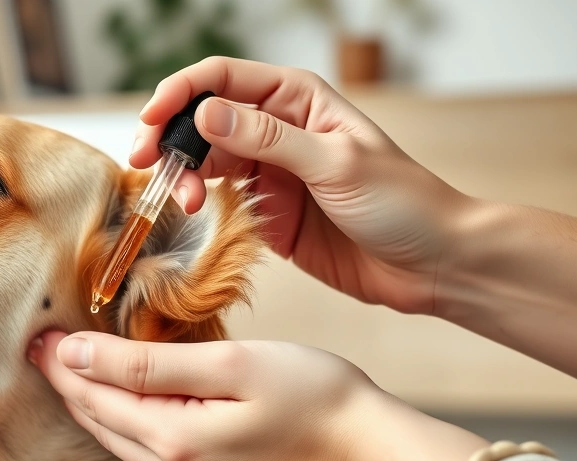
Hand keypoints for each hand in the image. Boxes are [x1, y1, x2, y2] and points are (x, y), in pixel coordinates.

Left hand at [28, 330, 491, 460]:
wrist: (371, 451)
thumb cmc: (314, 396)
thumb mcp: (229, 366)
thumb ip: (148, 363)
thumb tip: (77, 353)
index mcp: (174, 440)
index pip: (94, 396)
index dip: (60, 362)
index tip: (34, 333)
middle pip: (99, 421)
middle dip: (67, 381)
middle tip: (40, 344)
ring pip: (120, 437)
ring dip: (92, 399)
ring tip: (70, 363)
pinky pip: (147, 447)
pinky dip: (124, 416)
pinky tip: (123, 393)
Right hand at [132, 57, 472, 313]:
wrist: (432, 265)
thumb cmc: (402, 203)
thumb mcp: (335, 164)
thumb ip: (268, 138)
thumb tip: (206, 114)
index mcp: (296, 99)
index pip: (221, 79)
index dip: (179, 93)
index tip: (150, 121)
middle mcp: (277, 129)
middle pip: (203, 120)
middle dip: (169, 138)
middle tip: (145, 164)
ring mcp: (269, 172)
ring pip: (205, 161)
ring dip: (183, 176)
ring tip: (184, 201)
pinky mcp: (266, 213)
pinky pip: (218, 201)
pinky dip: (199, 205)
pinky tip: (196, 214)